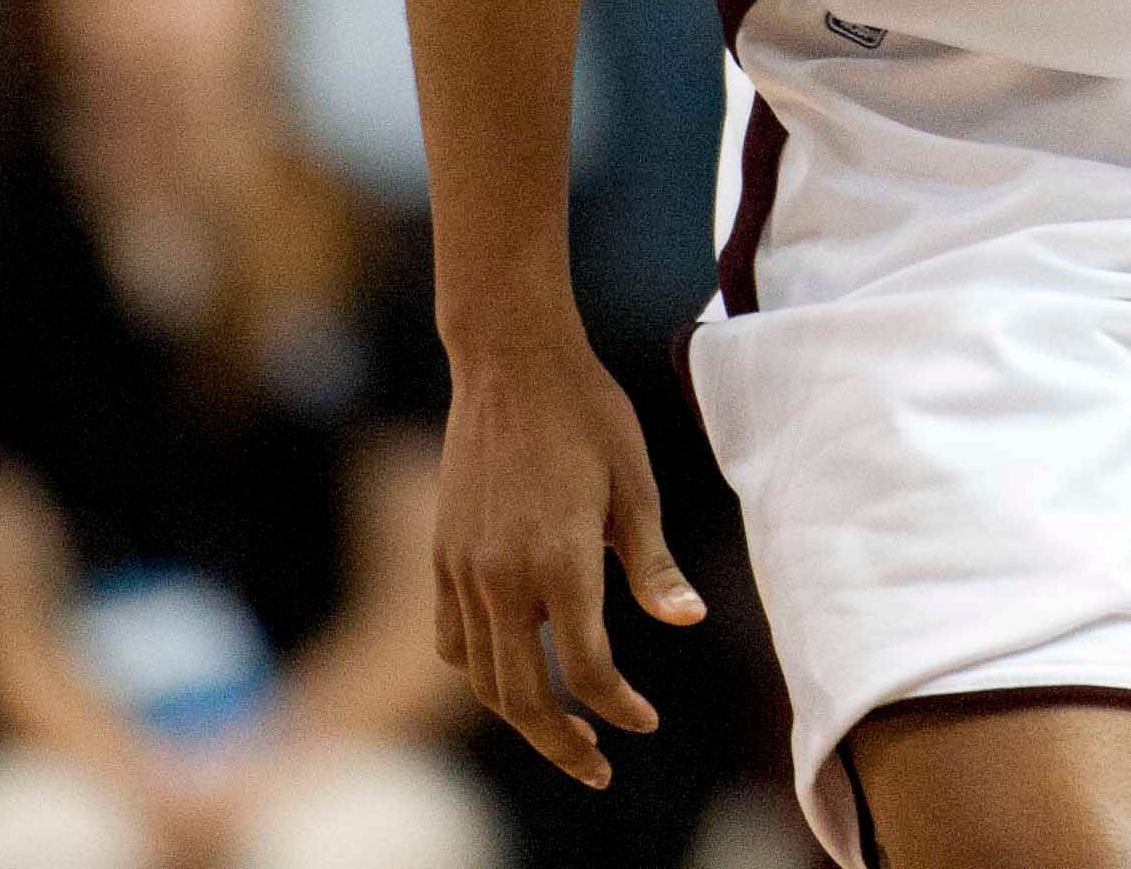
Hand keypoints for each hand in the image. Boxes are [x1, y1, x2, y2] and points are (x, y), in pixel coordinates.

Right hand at [431, 325, 704, 785]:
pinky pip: (452, 639)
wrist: (510, 361)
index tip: (647, 722)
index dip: (619, 708)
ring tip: (561, 732)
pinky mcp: (441, 555)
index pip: (587, 669)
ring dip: (520, 716)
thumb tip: (689, 622)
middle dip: (562, 743)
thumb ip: (654, 563)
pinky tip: (514, 671)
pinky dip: (482, 671)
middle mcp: (501, 575)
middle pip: (523, 695)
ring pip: (482, 676)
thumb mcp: (637, 483)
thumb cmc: (588, 415)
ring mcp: (462, 568)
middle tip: (598, 769)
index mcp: (560, 560)